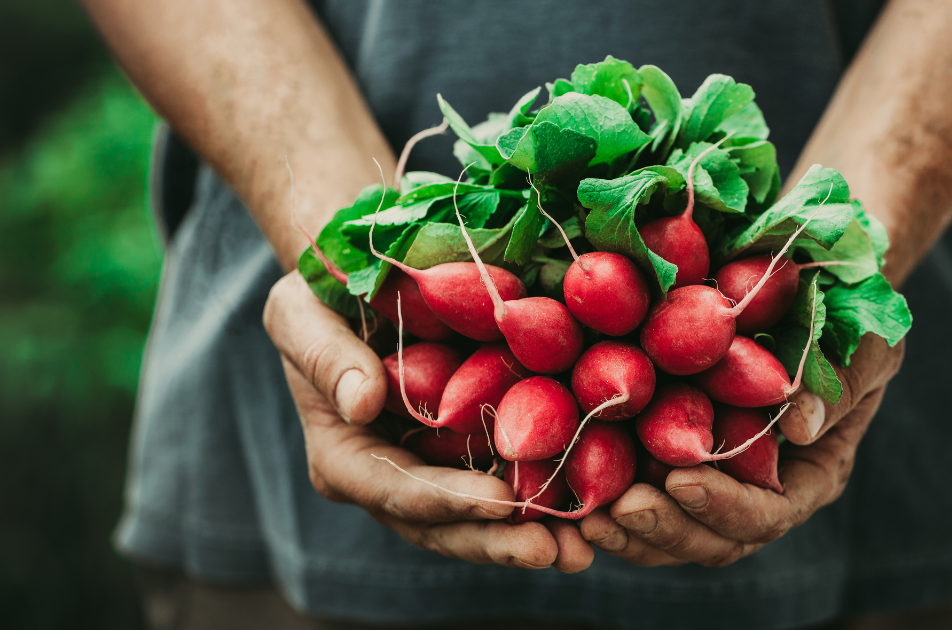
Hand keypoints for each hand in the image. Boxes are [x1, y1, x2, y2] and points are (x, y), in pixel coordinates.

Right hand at [264, 271, 593, 572]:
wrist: (362, 278)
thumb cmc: (320, 294)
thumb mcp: (301, 312)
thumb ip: (325, 357)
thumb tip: (362, 403)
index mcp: (344, 455)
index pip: (394, 489)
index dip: (447, 501)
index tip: (501, 502)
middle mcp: (390, 479)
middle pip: (443, 525)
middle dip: (497, 540)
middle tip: (553, 550)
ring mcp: (435, 470)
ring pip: (480, 519)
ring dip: (530, 535)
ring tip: (581, 550)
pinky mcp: (474, 451)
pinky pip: (510, 482)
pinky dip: (548, 498)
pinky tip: (591, 507)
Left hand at [580, 334, 903, 566]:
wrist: (813, 288)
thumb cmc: (853, 313)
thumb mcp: (865, 341)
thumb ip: (840, 382)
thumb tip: (803, 426)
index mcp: (810, 473)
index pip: (767, 514)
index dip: (724, 507)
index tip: (682, 480)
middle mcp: (760, 488)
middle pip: (711, 538)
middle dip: (665, 528)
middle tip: (620, 508)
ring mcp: (714, 476)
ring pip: (670, 529)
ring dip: (628, 528)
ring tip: (586, 514)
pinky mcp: (669, 452)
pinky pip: (638, 488)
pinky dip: (606, 491)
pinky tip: (568, 480)